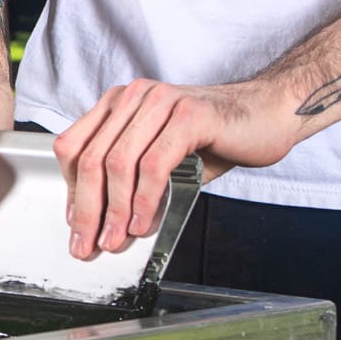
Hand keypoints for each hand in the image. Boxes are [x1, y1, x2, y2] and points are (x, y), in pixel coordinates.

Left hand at [55, 79, 298, 257]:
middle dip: (87, 209)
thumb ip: (131, 183)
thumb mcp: (163, 160)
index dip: (71, 191)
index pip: (74, 147)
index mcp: (120, 103)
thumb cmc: (218, 138)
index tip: (77, 225)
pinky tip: (144, 222)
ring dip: (115, 210)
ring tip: (117, 238)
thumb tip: (107, 223)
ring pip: (118, 163)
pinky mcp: (188, 115)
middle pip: (90, 158)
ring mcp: (160, 101)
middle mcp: (135, 96)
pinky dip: (144, 200)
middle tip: (88, 242)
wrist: (269, 115)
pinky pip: (153, 165)